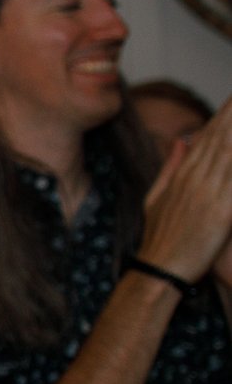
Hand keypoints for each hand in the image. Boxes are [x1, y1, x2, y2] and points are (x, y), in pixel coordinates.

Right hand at [140, 112, 231, 282]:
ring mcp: (208, 193)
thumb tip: (181, 140)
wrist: (159, 269)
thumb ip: (171, 167)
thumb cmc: (160, 238)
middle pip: (221, 137)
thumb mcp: (158, 198)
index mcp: (181, 175)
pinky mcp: (222, 210)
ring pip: (229, 152)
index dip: (224, 114)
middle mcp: (195, 179)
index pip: (207, 136)